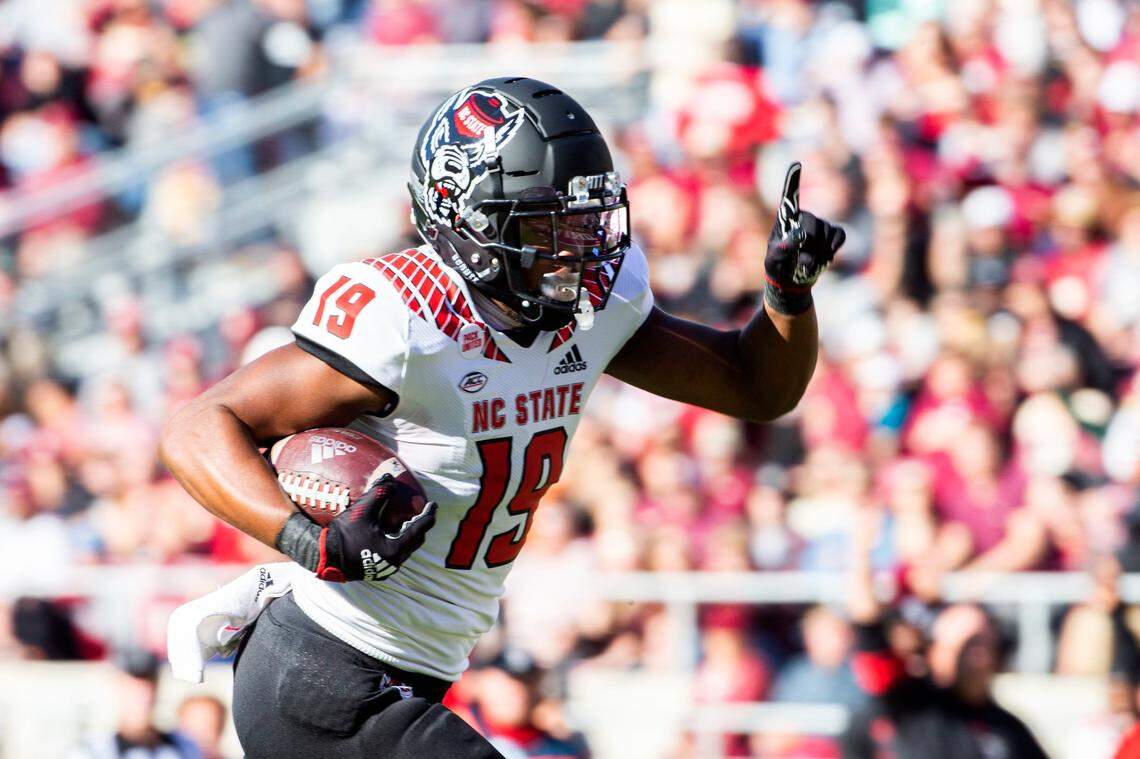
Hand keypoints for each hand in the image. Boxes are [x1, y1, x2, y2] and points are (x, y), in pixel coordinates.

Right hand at [316, 474, 437, 582]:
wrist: (324, 557)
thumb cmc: (343, 535)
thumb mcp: (362, 510)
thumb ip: (379, 493)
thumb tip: (390, 480)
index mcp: (395, 548)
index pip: (420, 528)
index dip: (429, 515)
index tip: (433, 505)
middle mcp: (395, 561)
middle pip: (416, 540)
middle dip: (421, 525)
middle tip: (421, 511)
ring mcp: (387, 568)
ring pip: (407, 549)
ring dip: (409, 534)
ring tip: (406, 520)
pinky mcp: (378, 571)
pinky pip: (396, 554)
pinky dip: (398, 542)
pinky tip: (390, 532)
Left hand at [764, 162, 845, 313]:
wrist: (791, 280)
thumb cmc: (778, 268)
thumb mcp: (774, 261)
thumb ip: (782, 248)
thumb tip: (798, 236)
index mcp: (785, 219)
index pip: (789, 197)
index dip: (793, 180)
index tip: (795, 164)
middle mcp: (803, 218)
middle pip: (812, 223)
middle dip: (809, 245)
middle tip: (802, 263)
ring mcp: (819, 225)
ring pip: (826, 233)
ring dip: (820, 253)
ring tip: (808, 264)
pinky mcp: (830, 235)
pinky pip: (839, 235)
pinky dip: (834, 248)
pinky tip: (826, 258)